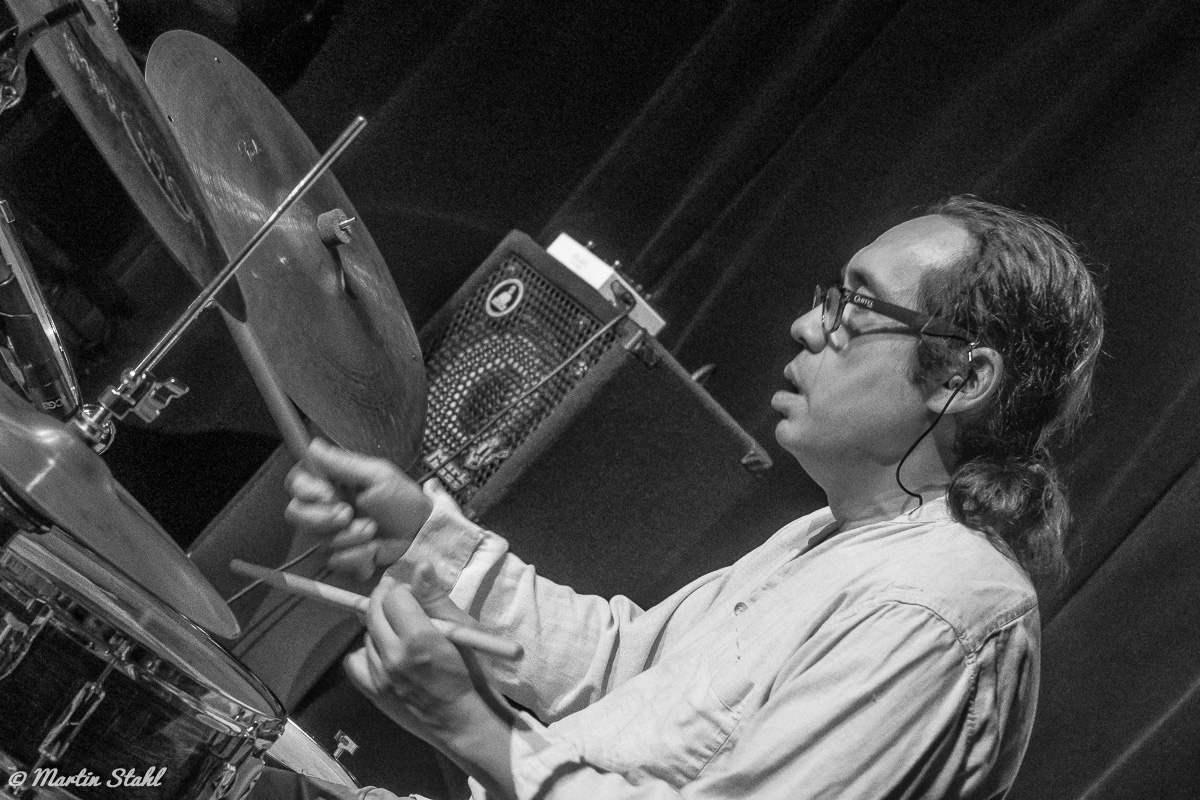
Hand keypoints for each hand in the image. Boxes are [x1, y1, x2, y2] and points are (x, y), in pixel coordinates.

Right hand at [285, 438, 433, 580]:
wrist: (421, 533)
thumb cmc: (403, 499)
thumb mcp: (377, 476)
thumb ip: (344, 463)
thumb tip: (313, 444)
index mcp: (331, 483)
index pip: (296, 483)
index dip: (305, 490)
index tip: (326, 494)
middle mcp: (326, 508)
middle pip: (296, 514)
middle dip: (323, 518)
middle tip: (348, 514)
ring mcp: (332, 533)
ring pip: (318, 539)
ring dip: (349, 536)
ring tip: (373, 529)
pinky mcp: (342, 555)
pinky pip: (335, 560)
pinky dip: (357, 556)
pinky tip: (373, 548)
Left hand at [345, 562, 515, 763]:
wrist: (468, 725)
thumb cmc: (475, 676)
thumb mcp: (466, 633)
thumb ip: (437, 599)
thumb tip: (420, 566)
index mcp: (419, 638)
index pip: (394, 596)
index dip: (404, 588)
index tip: (414, 591)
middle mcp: (394, 656)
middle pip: (374, 612)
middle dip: (386, 599)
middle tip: (403, 601)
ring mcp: (380, 677)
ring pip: (366, 635)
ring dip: (380, 626)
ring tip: (401, 632)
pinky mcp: (374, 693)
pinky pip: (356, 662)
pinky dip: (367, 652)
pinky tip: (386, 653)